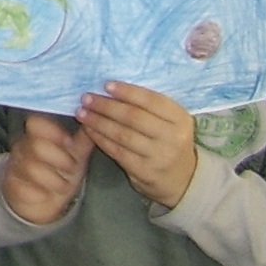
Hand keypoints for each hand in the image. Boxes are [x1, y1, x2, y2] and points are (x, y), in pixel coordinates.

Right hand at [2, 112, 92, 226]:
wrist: (39, 199)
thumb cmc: (58, 172)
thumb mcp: (73, 156)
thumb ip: (82, 139)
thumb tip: (93, 120)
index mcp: (36, 136)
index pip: (36, 123)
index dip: (53, 131)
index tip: (69, 142)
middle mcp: (23, 149)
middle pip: (36, 145)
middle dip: (60, 158)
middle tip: (72, 168)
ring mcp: (16, 168)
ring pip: (31, 168)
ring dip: (54, 179)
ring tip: (64, 185)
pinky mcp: (13, 188)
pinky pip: (24, 189)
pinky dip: (40, 194)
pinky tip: (47, 195)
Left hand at [78, 82, 198, 208]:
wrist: (183, 180)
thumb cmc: (169, 141)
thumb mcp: (170, 121)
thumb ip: (150, 106)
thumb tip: (113, 86)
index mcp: (180, 119)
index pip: (151, 100)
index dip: (127, 91)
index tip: (106, 84)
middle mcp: (173, 137)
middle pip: (133, 117)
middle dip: (106, 106)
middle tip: (86, 98)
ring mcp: (160, 156)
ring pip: (123, 135)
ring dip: (98, 122)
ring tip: (82, 112)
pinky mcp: (146, 171)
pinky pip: (118, 151)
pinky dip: (100, 139)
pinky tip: (89, 130)